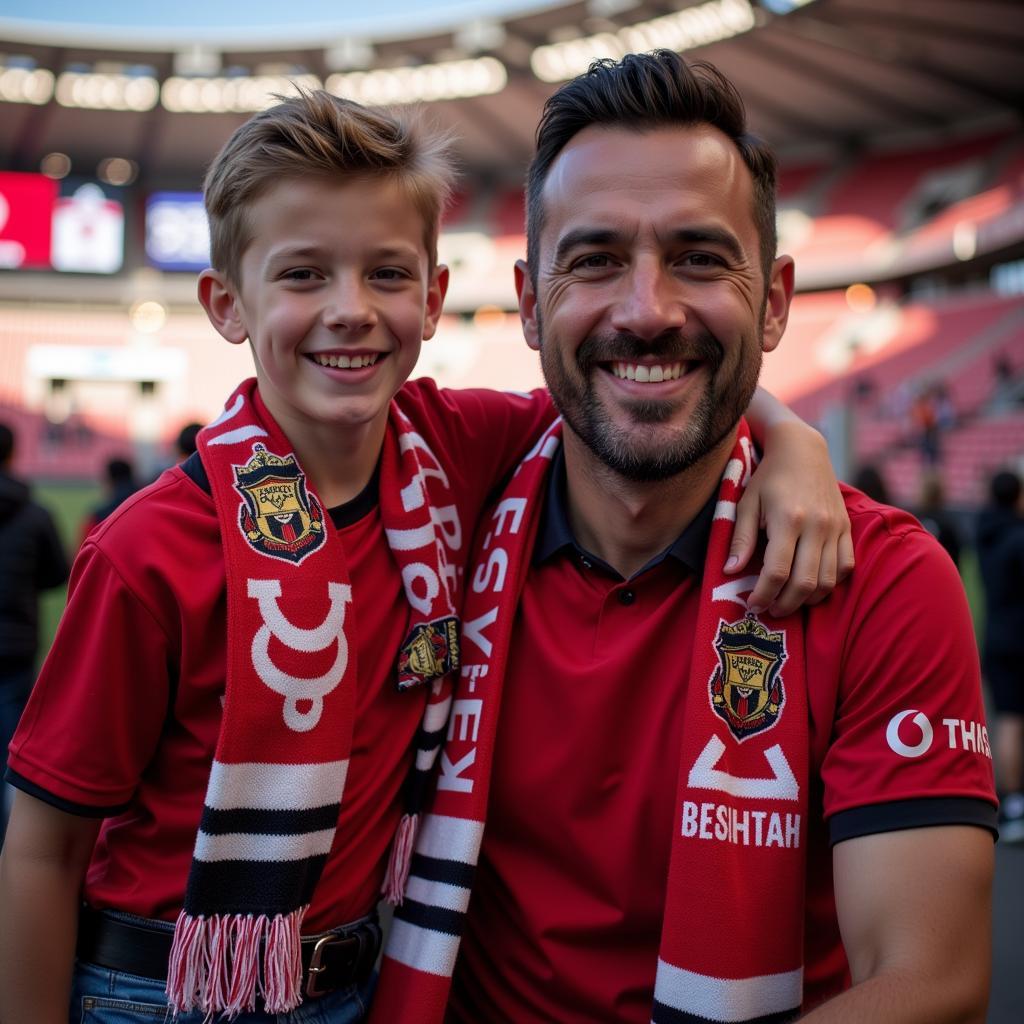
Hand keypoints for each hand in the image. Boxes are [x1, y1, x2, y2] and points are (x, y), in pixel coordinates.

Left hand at [728, 420, 853, 615]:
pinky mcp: (847, 528)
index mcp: (788, 519)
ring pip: (829, 581)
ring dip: (808, 599)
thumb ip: (741, 538)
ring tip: (788, 601)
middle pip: (805, 582)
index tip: (752, 605)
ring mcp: (836, 527)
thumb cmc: (768, 478)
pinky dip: (831, 583)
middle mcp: (817, 526)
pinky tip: (811, 585)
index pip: (777, 571)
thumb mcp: (747, 503)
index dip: (764, 595)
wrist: (803, 451)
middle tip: (769, 610)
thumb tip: (731, 571)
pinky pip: (846, 567)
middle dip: (785, 604)